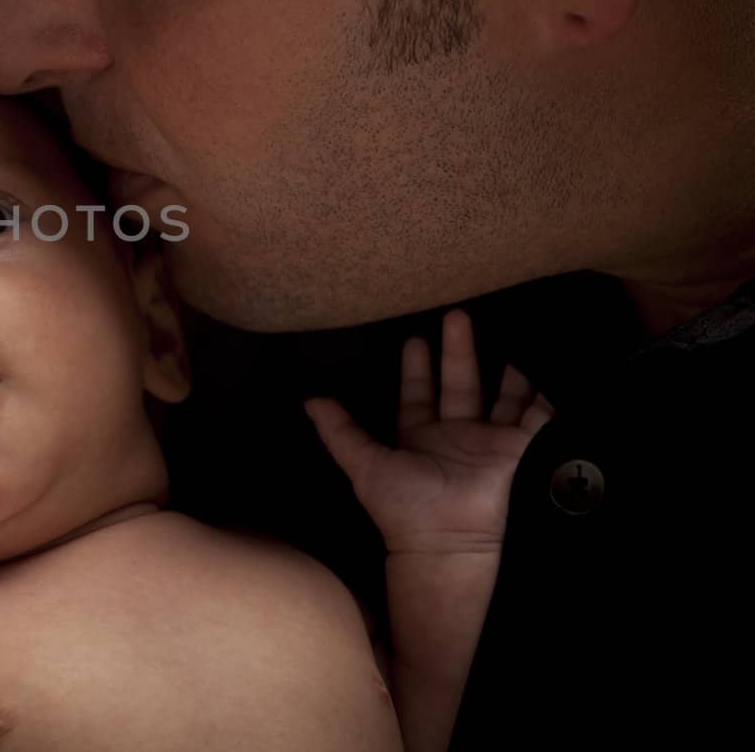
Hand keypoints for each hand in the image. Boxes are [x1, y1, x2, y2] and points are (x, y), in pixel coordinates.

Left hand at [305, 310, 553, 554]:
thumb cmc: (403, 506)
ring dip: (505, 371)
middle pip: (459, 385)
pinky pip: (537, 417)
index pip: (418, 395)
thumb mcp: (364, 464)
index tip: (415, 338)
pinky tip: (547, 368)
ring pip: (502, 398)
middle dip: (458, 352)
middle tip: (457, 314)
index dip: (416, 369)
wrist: (450, 543)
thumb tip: (309, 400)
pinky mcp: (521, 450)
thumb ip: (339, 431)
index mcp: (420, 438)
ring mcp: (491, 443)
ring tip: (512, 334)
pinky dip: (543, 395)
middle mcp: (456, 437)